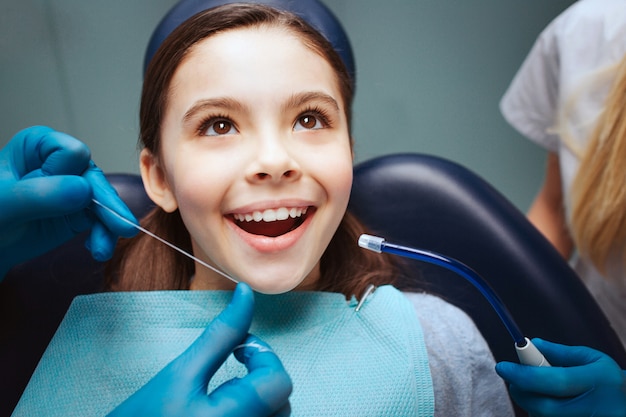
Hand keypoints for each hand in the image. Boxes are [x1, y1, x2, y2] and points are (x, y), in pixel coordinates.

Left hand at [0, 126, 137, 278]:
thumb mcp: (5, 204)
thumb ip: (40, 194)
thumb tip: (84, 189)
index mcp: (39, 146)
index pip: (71, 152)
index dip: (70, 174)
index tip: (60, 195)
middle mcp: (61, 163)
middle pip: (94, 178)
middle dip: (107, 205)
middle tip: (122, 227)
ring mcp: (73, 188)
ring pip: (104, 201)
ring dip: (109, 226)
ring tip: (103, 251)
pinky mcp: (81, 211)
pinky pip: (103, 220)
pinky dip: (104, 235)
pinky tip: (97, 250)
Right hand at [107, 282, 291, 416]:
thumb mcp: (179, 373)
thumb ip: (220, 335)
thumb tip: (246, 292)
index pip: (279, 383)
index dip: (264, 357)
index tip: (239, 352)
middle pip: (283, 402)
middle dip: (262, 377)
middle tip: (230, 371)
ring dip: (259, 398)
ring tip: (223, 397)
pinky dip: (252, 414)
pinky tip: (222, 413)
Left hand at [496, 338, 625, 416]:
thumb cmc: (608, 381)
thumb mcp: (592, 360)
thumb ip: (560, 353)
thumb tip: (531, 343)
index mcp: (599, 381)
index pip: (553, 380)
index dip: (522, 374)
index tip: (502, 367)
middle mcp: (597, 408)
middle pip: (544, 406)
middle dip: (521, 392)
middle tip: (513, 380)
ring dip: (531, 404)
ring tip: (537, 392)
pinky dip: (541, 414)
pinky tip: (549, 405)